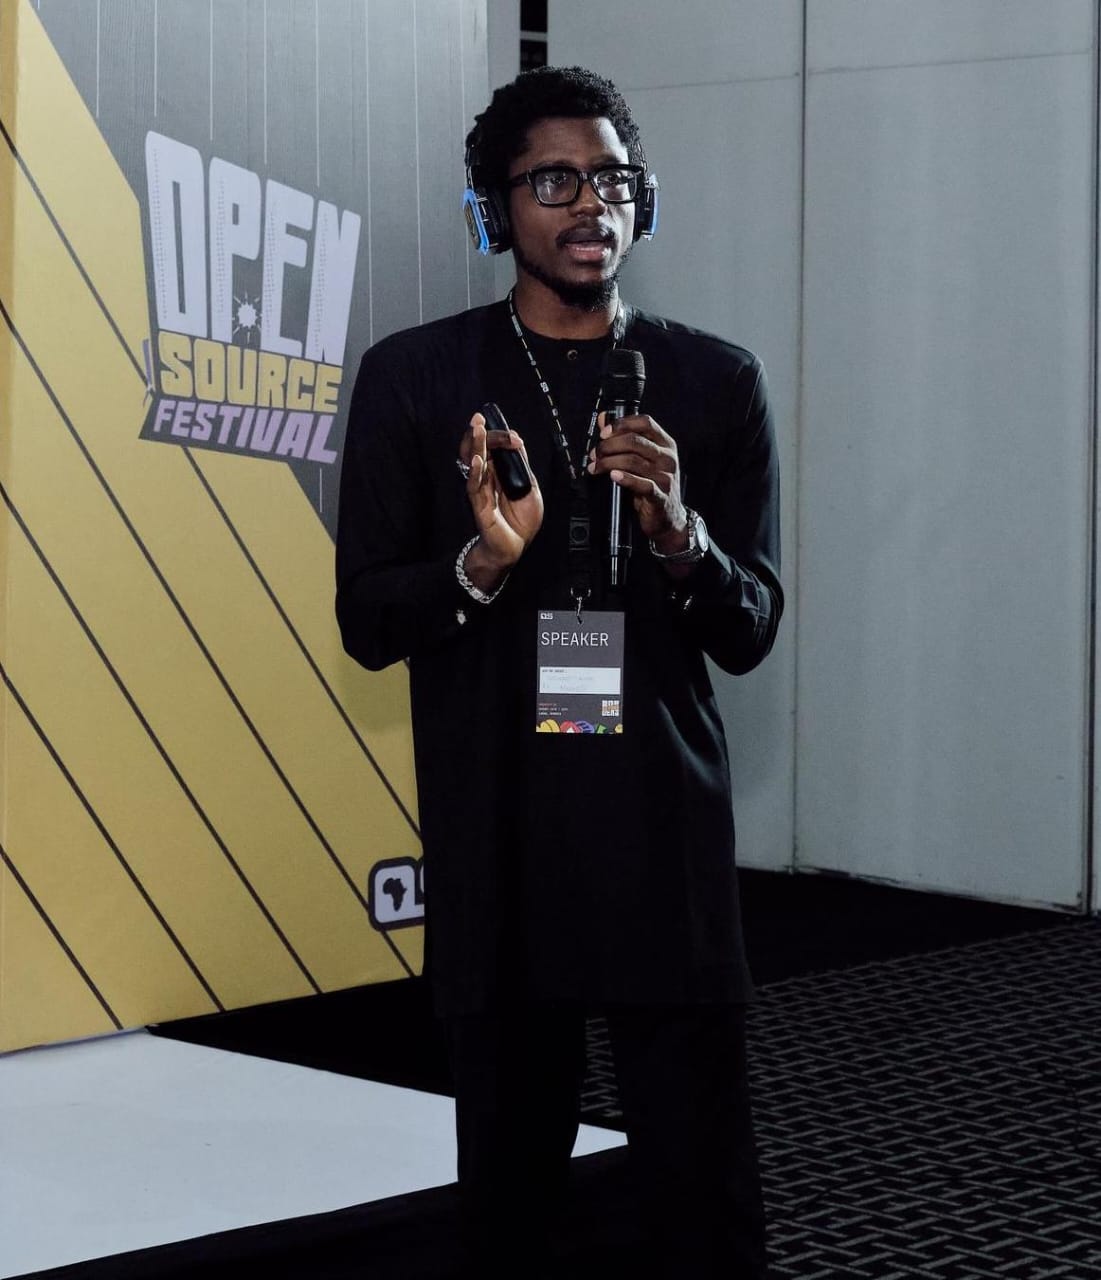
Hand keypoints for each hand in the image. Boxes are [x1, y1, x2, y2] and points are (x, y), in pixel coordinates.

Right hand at [459, 412, 543, 586]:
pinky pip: (474, 486)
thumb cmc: (521, 519)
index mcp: (499, 471)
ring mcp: (482, 489)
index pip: (495, 447)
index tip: (515, 438)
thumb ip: (522, 466)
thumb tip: (517, 441)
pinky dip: (476, 472)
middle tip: (479, 418)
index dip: (502, 438)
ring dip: (475, 445)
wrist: (516, 546)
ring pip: (474, 462)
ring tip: (476, 428)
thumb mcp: (530, 487)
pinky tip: (478, 460)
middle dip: (482, 433)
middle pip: (480, 449)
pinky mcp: (479, 504)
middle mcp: (488, 477)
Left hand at [588, 412, 688, 553]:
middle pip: (635, 441)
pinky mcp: (660, 496)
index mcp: (665, 444)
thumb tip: (604, 419)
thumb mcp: (641, 459)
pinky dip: (625, 479)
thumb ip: (623, 438)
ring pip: (633, 461)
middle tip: (595, 454)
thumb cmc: (653, 485)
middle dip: (609, 446)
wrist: (668, 517)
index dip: (622, 424)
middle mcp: (667, 457)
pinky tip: (613, 476)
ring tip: (596, 467)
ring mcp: (665, 476)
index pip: (646, 423)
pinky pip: (642, 484)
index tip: (604, 432)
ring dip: (609, 463)